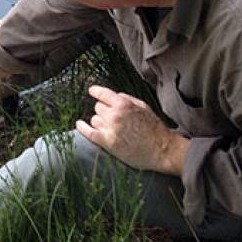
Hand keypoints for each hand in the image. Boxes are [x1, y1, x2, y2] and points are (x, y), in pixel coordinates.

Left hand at [75, 85, 189, 174]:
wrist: (162, 150)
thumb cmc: (155, 128)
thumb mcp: (143, 106)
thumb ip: (126, 99)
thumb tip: (112, 95)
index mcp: (123, 103)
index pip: (102, 93)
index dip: (96, 91)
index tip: (92, 91)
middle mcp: (114, 115)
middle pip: (98, 108)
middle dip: (104, 111)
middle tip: (113, 118)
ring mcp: (110, 129)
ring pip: (94, 119)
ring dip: (100, 121)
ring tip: (111, 127)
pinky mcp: (107, 142)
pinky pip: (88, 132)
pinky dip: (82, 128)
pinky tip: (79, 124)